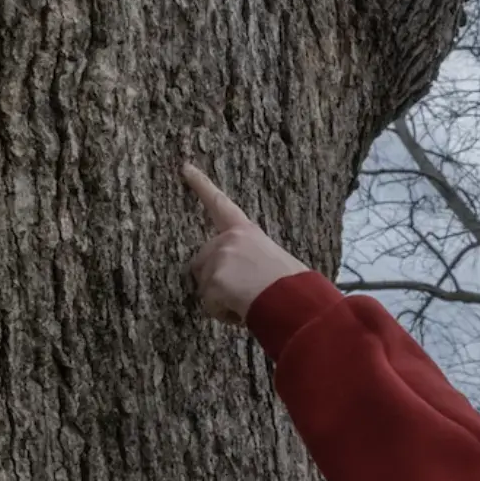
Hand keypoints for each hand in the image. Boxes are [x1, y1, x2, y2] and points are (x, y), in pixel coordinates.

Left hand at [182, 164, 309, 324]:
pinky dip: (225, 314)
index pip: (220, 203)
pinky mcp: (213, 281)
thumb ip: (247, 258)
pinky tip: (243, 310)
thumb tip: (236, 277)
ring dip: (222, 300)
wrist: (294, 299)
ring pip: (205, 288)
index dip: (201, 184)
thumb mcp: (271, 258)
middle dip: (214, 282)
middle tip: (243, 294)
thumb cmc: (292, 284)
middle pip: (201, 263)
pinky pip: (211, 306)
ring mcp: (218, 259)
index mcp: (246, 230)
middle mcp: (227, 240)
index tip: (184, 166)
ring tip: (249, 301)